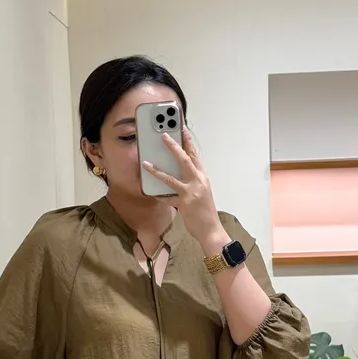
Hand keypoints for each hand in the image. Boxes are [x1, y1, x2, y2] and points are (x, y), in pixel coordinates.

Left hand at [142, 128, 225, 247]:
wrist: (211, 229)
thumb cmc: (206, 212)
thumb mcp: (202, 192)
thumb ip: (192, 182)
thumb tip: (179, 174)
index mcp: (203, 177)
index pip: (195, 155)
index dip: (188, 142)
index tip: (182, 129)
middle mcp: (198, 181)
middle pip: (185, 159)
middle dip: (174, 146)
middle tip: (164, 135)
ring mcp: (191, 192)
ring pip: (172, 177)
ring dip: (157, 170)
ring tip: (146, 163)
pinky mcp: (184, 203)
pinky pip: (167, 197)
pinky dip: (158, 195)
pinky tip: (149, 191)